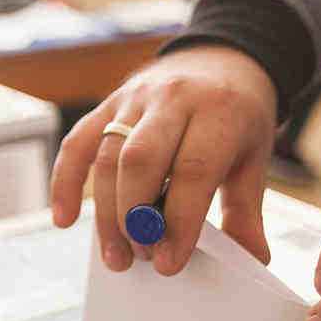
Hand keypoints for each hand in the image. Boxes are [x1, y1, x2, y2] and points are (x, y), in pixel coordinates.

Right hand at [51, 45, 277, 273]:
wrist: (222, 59)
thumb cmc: (237, 116)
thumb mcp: (254, 158)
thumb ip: (246, 210)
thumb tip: (250, 260)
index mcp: (219, 112)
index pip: (194, 170)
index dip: (179, 221)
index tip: (170, 261)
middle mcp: (175, 99)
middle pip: (141, 160)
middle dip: (136, 218)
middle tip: (143, 257)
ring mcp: (137, 98)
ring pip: (108, 156)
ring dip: (107, 213)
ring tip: (117, 256)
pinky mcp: (109, 102)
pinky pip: (78, 142)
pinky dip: (66, 182)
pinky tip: (65, 219)